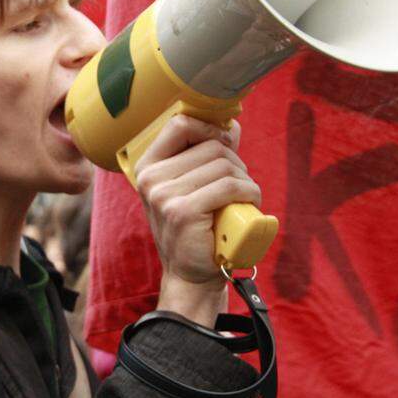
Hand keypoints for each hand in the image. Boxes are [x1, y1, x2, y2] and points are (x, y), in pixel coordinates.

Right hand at [132, 114, 261, 324]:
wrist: (191, 274)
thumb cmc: (197, 229)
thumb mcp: (192, 187)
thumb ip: (205, 154)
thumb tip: (230, 123)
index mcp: (147, 167)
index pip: (179, 123)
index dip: (210, 127)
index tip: (227, 143)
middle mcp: (150, 179)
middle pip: (210, 145)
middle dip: (236, 162)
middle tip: (240, 186)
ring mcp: (163, 195)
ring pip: (223, 165)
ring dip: (245, 180)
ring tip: (245, 198)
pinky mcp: (182, 211)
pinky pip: (227, 186)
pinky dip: (248, 192)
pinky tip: (250, 202)